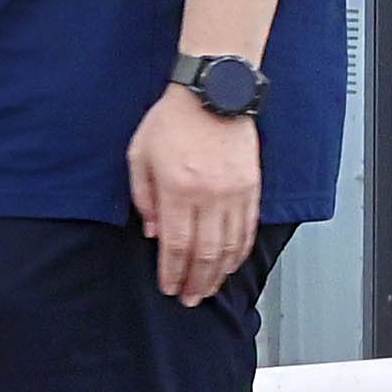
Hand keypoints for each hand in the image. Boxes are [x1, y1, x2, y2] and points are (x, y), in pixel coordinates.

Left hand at [127, 87, 262, 306]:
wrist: (212, 93)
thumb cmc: (172, 120)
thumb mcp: (139, 155)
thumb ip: (143, 196)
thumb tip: (151, 232)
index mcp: (178, 189)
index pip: (176, 244)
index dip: (172, 271)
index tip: (169, 287)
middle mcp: (209, 195)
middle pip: (205, 252)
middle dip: (196, 281)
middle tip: (190, 299)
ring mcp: (234, 192)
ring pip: (230, 245)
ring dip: (219, 273)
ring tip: (209, 289)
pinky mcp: (252, 186)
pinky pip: (248, 228)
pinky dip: (240, 251)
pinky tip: (231, 263)